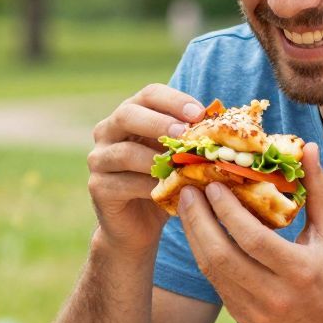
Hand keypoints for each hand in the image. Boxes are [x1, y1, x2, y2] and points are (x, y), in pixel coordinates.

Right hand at [86, 83, 204, 254]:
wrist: (138, 227)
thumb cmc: (163, 184)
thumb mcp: (178, 157)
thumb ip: (191, 139)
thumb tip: (224, 125)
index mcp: (131, 115)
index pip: (149, 95)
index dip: (174, 100)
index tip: (199, 113)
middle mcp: (108, 131)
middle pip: (127, 114)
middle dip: (158, 122)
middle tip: (184, 133)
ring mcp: (99, 159)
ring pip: (124, 151)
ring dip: (155, 159)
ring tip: (180, 166)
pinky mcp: (98, 187)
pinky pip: (123, 182)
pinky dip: (148, 186)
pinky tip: (167, 190)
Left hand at [175, 143, 322, 322]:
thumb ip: (318, 190)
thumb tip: (308, 148)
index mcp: (300, 271)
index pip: (253, 238)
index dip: (228, 211)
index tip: (213, 185)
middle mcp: (276, 295)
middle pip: (223, 256)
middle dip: (199, 222)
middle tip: (189, 193)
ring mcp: (256, 311)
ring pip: (212, 272)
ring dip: (195, 238)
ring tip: (187, 209)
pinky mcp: (244, 319)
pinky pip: (215, 284)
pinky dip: (204, 256)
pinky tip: (198, 234)